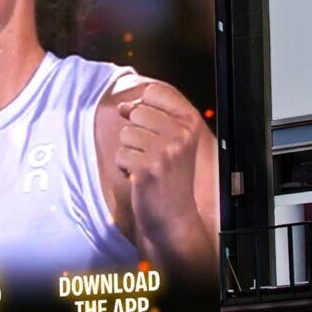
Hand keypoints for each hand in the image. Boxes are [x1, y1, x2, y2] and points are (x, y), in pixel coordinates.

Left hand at [115, 90, 207, 264]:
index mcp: (190, 123)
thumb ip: (153, 116)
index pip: (155, 92)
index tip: (151, 127)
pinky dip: (125, 168)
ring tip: (147, 167)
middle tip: (152, 156)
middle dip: (137, 134)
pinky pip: (120, 154)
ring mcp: (165, 151)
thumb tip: (123, 106)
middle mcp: (181, 134)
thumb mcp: (174, 141)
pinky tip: (141, 178)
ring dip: (130, 152)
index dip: (144, 106)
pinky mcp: (147, 168)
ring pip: (126, 133)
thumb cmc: (171, 178)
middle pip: (137, 112)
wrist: (175, 219)